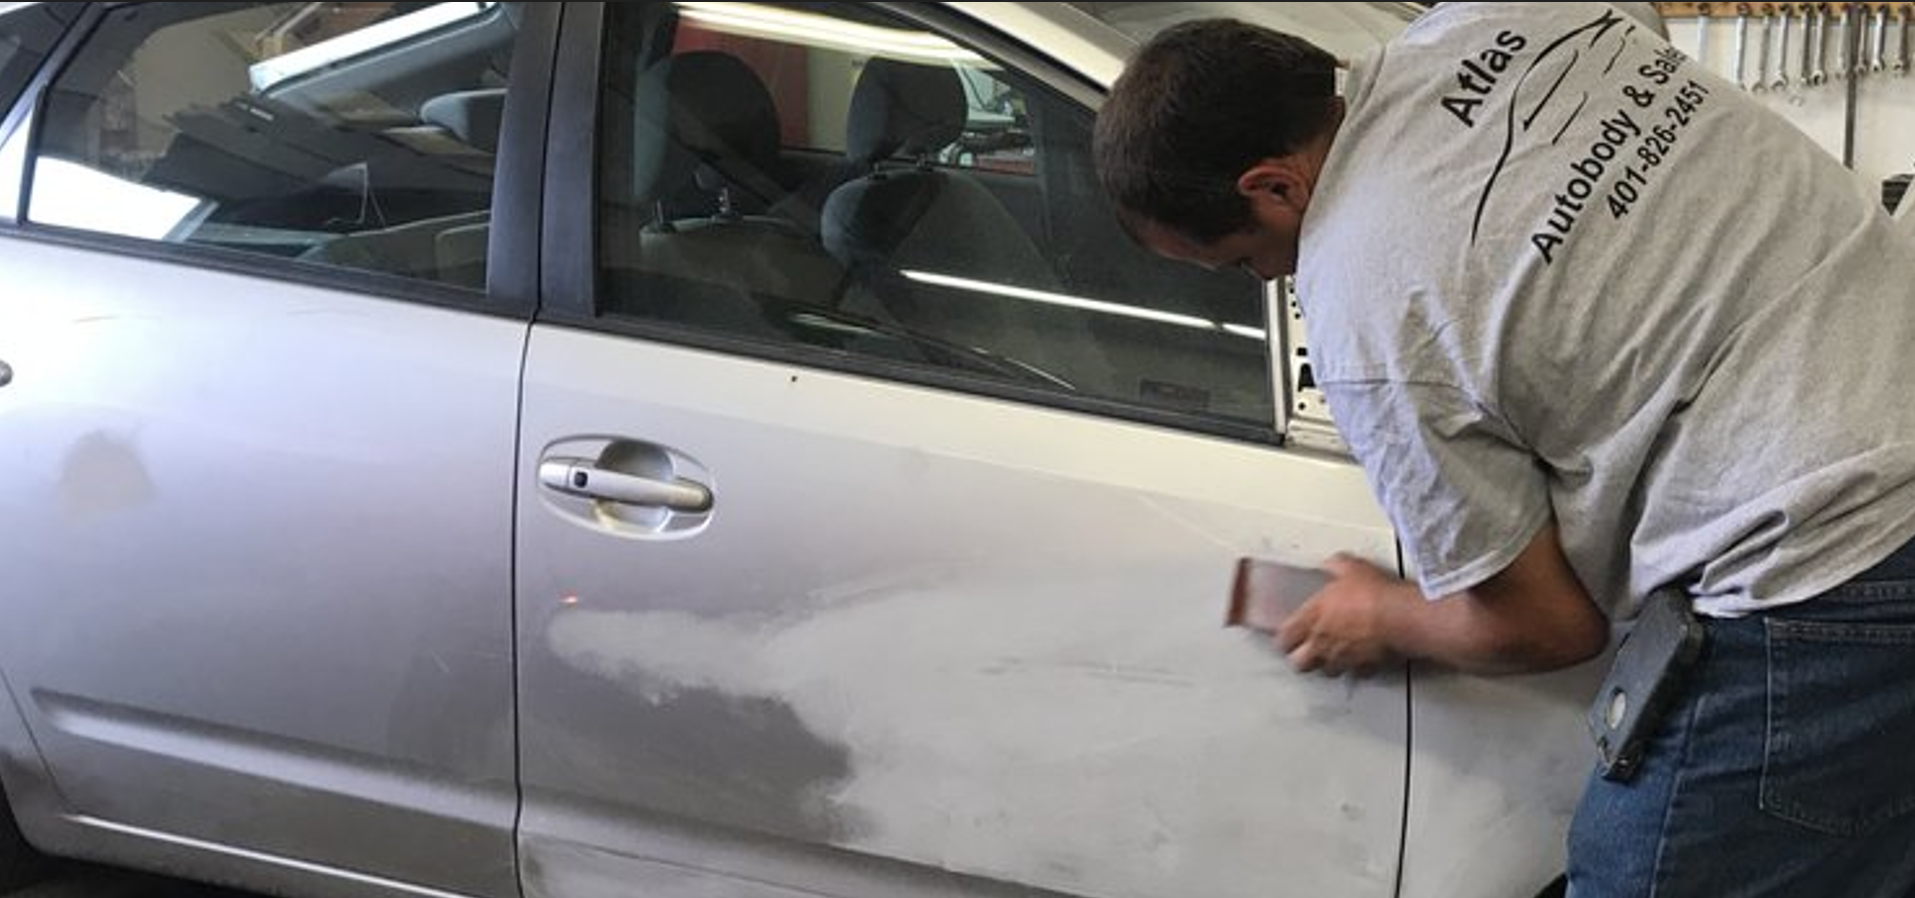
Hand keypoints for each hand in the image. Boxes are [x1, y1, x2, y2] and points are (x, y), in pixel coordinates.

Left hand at [1275, 554, 1407, 676]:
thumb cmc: (1372, 594)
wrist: (1399, 617)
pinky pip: (1356, 673)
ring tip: (1332, 656)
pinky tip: (1361, 660)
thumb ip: (1336, 566)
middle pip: (1299, 663)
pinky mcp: (1364, 668)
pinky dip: (1357, 669)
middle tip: (1306, 651)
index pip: (1284, 638)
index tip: (1287, 637)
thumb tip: (1333, 563)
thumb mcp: (1350, 568)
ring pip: (1326, 672)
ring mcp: (1343, 658)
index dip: (1284, 639)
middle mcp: (1323, 643)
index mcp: (1312, 618)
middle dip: (1301, 658)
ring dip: (1328, 665)